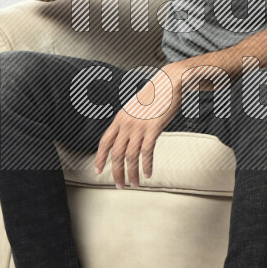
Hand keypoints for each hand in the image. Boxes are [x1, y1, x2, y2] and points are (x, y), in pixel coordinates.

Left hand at [93, 59, 188, 188]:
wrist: (169, 81)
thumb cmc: (155, 95)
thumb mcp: (136, 108)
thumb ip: (130, 122)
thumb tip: (128, 136)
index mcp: (120, 118)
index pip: (105, 142)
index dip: (100, 158)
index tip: (97, 171)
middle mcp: (126, 123)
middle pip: (116, 154)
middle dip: (116, 172)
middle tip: (120, 186)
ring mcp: (139, 126)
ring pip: (130, 156)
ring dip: (132, 173)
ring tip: (135, 184)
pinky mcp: (153, 128)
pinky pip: (147, 152)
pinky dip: (147, 165)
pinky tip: (148, 174)